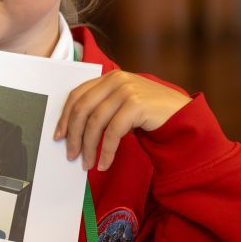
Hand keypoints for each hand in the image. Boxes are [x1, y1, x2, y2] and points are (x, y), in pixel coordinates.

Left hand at [54, 71, 190, 170]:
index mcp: (108, 77)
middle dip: (74, 136)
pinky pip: (113, 133)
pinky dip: (107, 152)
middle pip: (82, 109)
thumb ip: (101, 108)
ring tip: (87, 164)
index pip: (77, 95)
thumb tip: (72, 132)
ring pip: (96, 123)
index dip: (65, 118)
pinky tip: (104, 164)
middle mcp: (116, 80)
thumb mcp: (121, 105)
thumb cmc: (148, 113)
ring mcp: (127, 90)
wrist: (181, 115)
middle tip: (71, 155)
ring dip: (89, 147)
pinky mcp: (137, 105)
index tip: (58, 136)